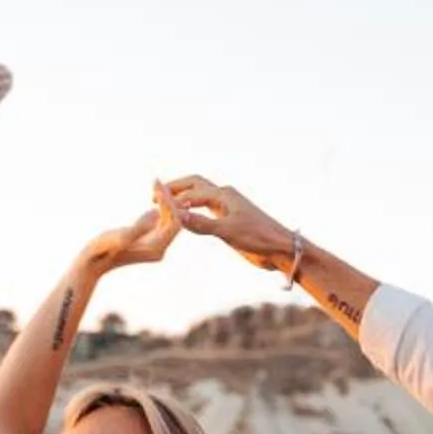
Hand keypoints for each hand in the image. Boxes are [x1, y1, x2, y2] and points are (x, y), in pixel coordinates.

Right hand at [83, 185, 180, 276]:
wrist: (92, 261)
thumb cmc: (102, 249)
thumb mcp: (120, 237)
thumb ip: (138, 227)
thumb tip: (155, 213)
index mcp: (156, 248)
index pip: (174, 222)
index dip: (169, 204)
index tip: (158, 188)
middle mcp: (159, 248)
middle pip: (175, 220)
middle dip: (168, 200)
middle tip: (157, 182)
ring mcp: (155, 244)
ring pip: (169, 219)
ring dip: (164, 201)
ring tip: (156, 183)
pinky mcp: (149, 239)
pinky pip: (161, 220)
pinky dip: (159, 206)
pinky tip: (153, 192)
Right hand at [163, 176, 294, 271]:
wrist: (280, 249)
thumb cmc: (259, 238)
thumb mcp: (228, 232)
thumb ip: (203, 225)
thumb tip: (178, 216)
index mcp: (224, 195)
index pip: (191, 194)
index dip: (172, 199)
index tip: (153, 205)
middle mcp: (224, 197)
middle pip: (194, 184)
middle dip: (175, 188)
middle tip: (155, 195)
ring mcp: (227, 208)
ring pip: (199, 196)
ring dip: (183, 197)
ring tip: (166, 205)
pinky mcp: (229, 220)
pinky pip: (205, 209)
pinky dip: (192, 210)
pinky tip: (186, 218)